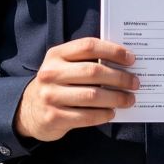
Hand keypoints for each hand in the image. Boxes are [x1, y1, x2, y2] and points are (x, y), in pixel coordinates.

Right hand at [13, 37, 138, 142]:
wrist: (29, 111)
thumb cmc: (56, 84)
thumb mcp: (63, 66)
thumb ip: (86, 61)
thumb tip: (123, 63)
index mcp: (56, 55)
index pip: (88, 46)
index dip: (112, 51)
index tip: (131, 59)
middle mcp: (51, 73)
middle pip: (93, 72)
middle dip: (119, 77)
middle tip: (135, 82)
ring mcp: (50, 96)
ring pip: (92, 96)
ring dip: (116, 98)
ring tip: (129, 99)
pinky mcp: (54, 117)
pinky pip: (86, 116)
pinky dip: (104, 114)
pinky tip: (112, 112)